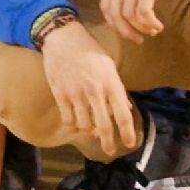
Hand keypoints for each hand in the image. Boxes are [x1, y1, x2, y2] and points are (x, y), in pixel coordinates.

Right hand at [39, 21, 138, 152]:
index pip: (123, 115)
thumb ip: (117, 89)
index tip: (129, 144)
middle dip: (108, 142)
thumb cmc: (90, 51)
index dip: (127, 133)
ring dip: (88, 130)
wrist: (63, 38)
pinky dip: (72, 125)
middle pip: (103, 126)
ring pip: (84, 125)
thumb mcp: (109, 67)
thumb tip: (126, 109)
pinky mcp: (60, 93)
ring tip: (90, 129)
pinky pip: (67, 119)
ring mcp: (76, 93)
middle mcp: (95, 91)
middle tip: (110, 151)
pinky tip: (74, 123)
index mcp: (111, 84)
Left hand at [100, 0, 189, 41]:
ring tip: (153, 31)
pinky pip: (143, 11)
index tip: (128, 32)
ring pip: (129, 15)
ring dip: (141, 28)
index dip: (115, 24)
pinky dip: (149, 22)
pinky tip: (158, 25)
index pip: (105, 6)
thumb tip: (129, 9)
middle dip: (125, 31)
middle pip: (114, 14)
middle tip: (139, 40)